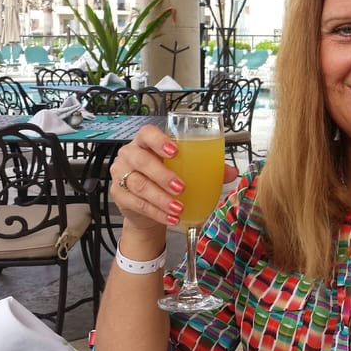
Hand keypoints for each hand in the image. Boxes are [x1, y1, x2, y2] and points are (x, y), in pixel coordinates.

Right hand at [109, 124, 238, 229]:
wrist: (147, 205)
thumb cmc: (165, 177)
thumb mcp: (184, 169)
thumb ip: (207, 167)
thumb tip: (231, 172)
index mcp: (146, 142)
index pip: (147, 133)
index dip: (159, 141)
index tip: (175, 151)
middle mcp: (130, 155)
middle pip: (142, 161)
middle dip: (162, 175)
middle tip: (181, 187)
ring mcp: (122, 174)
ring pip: (139, 185)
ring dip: (161, 198)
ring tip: (179, 208)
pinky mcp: (119, 195)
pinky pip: (138, 204)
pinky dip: (157, 212)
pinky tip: (171, 217)